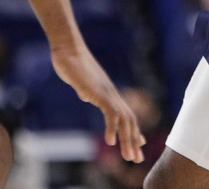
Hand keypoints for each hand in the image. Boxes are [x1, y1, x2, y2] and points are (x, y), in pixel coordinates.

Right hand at [51, 44, 145, 162]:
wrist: (68, 50)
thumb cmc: (72, 64)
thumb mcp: (82, 84)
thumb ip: (88, 92)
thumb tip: (87, 97)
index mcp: (109, 93)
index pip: (127, 114)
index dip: (134, 130)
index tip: (139, 144)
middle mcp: (112, 94)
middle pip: (130, 120)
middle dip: (134, 141)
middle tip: (138, 159)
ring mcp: (107, 93)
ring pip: (124, 119)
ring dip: (128, 139)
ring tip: (129, 156)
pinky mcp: (98, 92)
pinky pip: (110, 113)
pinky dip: (112, 128)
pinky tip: (111, 142)